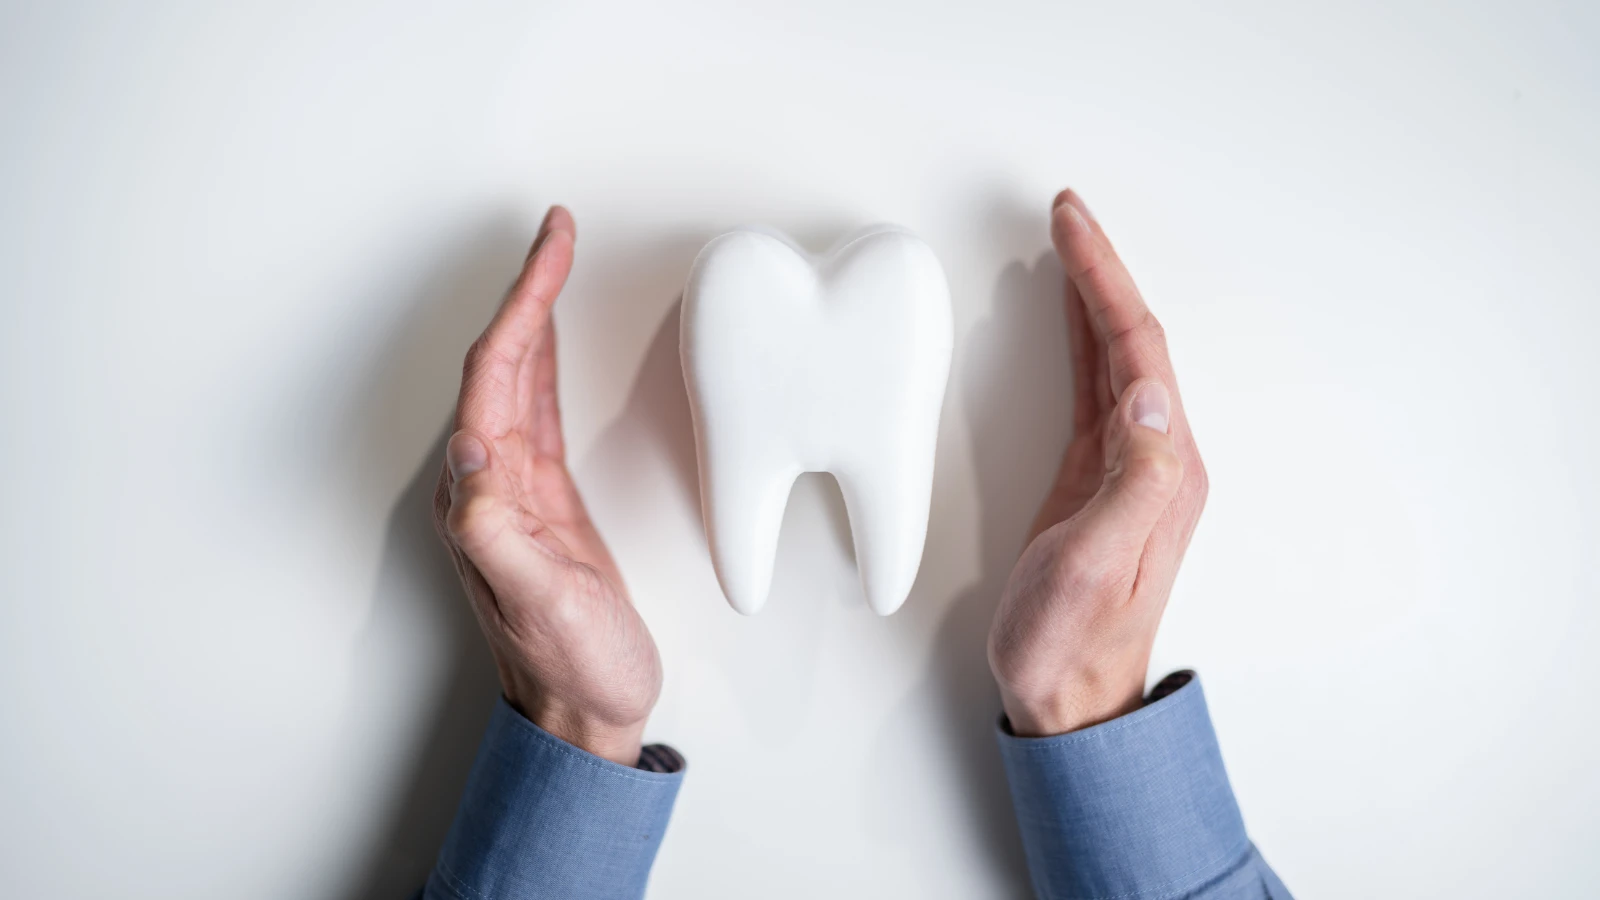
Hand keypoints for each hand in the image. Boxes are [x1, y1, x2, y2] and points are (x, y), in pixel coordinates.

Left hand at [433, 207, 661, 764]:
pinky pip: (539, 412)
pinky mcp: (546, 502)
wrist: (586, 710)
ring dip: (536, 317)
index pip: (494, 375)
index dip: (522, 304)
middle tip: (558, 232)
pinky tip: (554, 343)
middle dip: (528, 291)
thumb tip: (471, 444)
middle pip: (500, 363)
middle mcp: (488, 484)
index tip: (552, 248)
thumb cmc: (569, 664)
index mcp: (481, 495)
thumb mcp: (538, 599)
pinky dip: (547, 364)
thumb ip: (498, 526)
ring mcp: (516, 491)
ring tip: (556, 262)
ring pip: (518, 379)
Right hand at [987, 190, 1208, 735]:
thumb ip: (1132, 481)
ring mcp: (1127, 468)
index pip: (1138, 351)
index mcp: (1164, 470)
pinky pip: (1091, 390)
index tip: (1072, 227)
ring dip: (1091, 297)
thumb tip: (1145, 394)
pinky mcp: (1093, 480)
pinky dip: (1078, 342)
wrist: (1068, 698)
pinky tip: (1064, 318)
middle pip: (1132, 340)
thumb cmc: (1073, 641)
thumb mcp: (1099, 564)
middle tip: (1067, 211)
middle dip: (1100, 270)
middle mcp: (1155, 459)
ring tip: (1066, 243)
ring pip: (1113, 358)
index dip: (1105, 281)